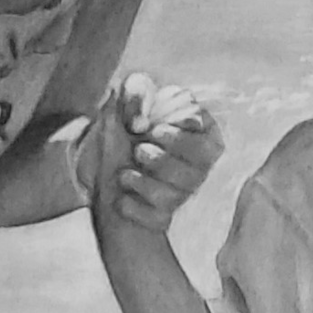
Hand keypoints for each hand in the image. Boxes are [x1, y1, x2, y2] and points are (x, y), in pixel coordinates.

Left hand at [89, 72, 229, 235]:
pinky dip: (135, 210)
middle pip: (194, 175)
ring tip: (124, 174)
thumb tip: (139, 124)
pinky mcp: (163, 214)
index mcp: (204, 134)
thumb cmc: (131, 115)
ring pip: (174, 198)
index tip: (154, 130)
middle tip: (139, 151)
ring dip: (146, 185)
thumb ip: (136, 94)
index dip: (179, 139)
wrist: (106, 148)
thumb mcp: (133, 92)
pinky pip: (156, 220)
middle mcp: (199, 167)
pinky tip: (121, 199)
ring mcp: (182, 193)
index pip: (207, 146)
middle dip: (163, 162)